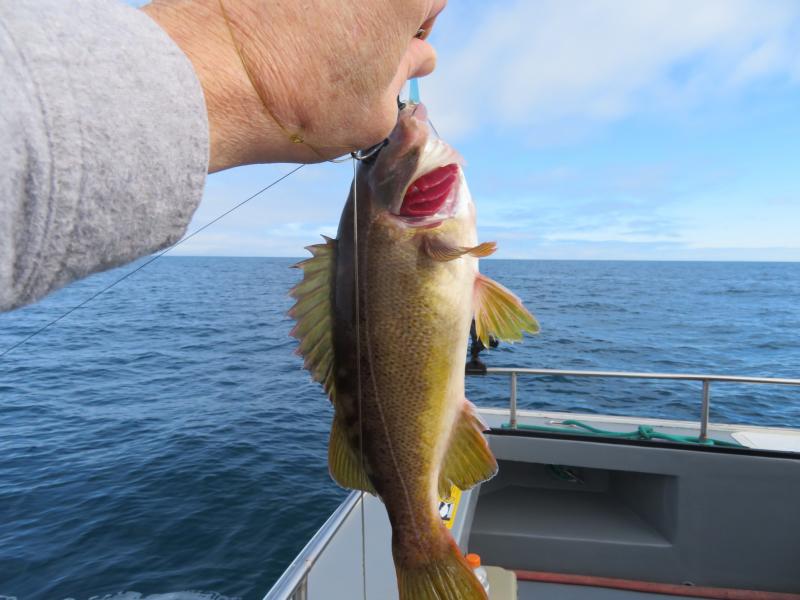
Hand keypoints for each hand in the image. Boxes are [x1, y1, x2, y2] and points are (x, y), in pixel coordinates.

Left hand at [142, 0, 444, 171]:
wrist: (207, 81)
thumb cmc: (299, 106)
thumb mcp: (375, 113)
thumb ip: (404, 75)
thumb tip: (415, 56)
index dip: (419, 26)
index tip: (396, 50)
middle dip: (375, 16)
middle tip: (349, 54)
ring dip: (333, 10)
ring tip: (305, 46)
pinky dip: (294, 7)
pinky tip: (276, 30)